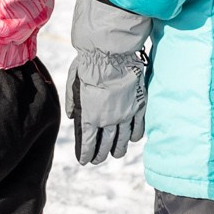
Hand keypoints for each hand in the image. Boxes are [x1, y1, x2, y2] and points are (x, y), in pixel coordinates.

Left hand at [68, 0, 155, 163]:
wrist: (112, 52)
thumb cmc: (89, 65)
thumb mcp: (73, 83)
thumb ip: (73, 101)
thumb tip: (72, 115)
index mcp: (92, 117)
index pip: (89, 143)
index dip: (86, 154)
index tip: (84, 160)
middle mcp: (110, 120)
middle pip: (107, 144)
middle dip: (101, 154)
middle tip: (98, 159)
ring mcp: (127, 113)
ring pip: (125, 139)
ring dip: (119, 148)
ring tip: (117, 153)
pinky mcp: (140, 105)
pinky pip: (140, 126)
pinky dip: (136, 135)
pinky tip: (134, 139)